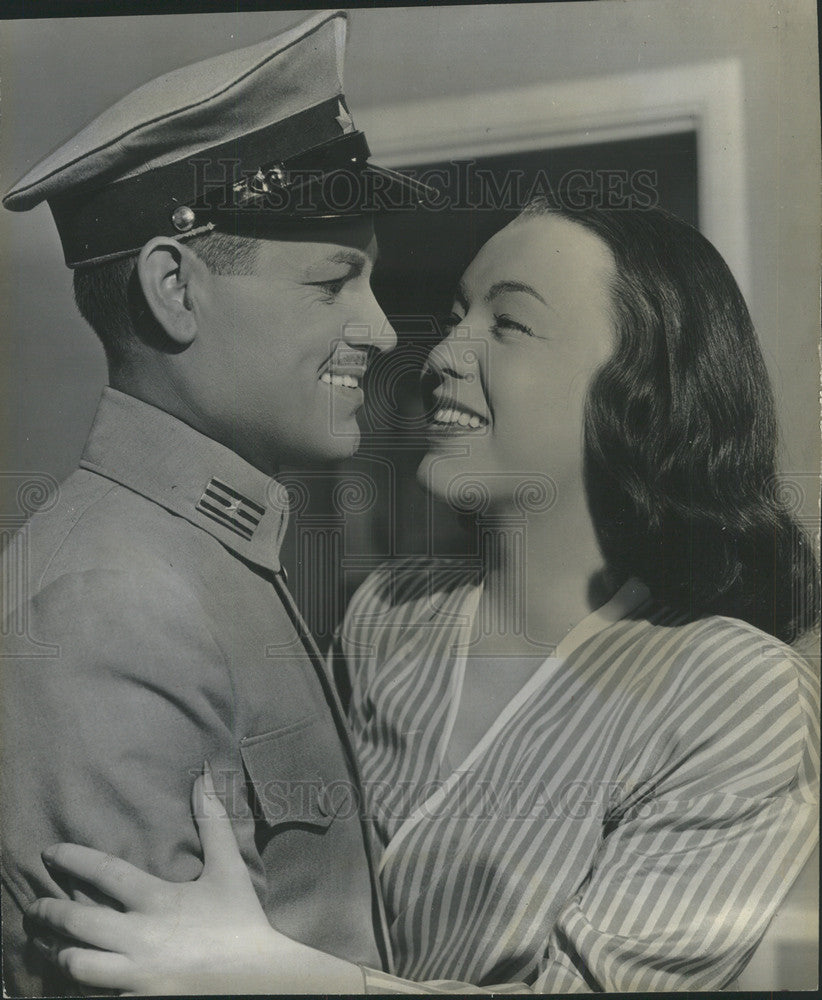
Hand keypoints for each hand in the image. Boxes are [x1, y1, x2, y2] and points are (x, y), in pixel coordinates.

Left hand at [27, 763, 360, 993]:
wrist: (260, 980)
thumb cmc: (241, 920)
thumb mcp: (229, 868)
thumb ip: (212, 822)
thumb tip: (203, 777)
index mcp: (158, 900)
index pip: (104, 872)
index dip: (73, 859)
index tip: (49, 852)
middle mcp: (139, 937)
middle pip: (77, 922)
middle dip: (48, 912)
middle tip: (35, 906)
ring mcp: (135, 975)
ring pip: (76, 965)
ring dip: (60, 953)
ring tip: (52, 946)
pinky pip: (95, 994)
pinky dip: (82, 985)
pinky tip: (80, 975)